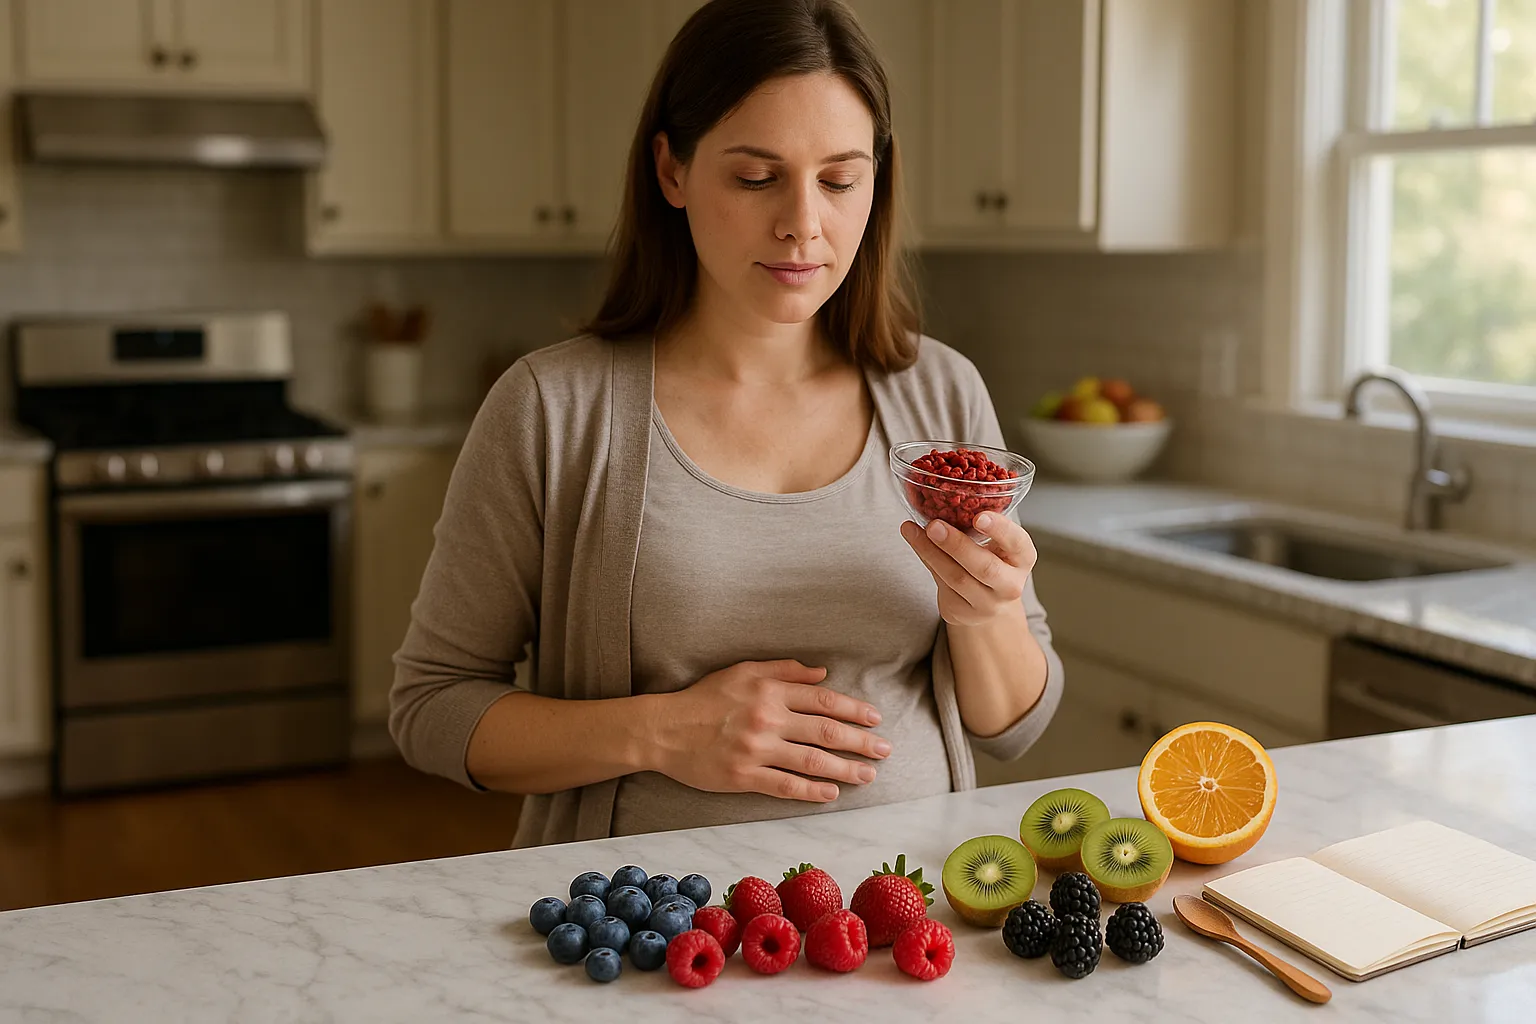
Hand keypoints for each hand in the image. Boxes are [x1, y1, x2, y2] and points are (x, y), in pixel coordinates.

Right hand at [648, 659, 890, 803]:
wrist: (663, 729)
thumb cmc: (704, 698)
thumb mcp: (743, 670)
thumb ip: (784, 670)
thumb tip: (822, 673)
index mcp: (769, 690)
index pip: (823, 700)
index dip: (854, 709)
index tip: (875, 719)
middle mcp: (767, 717)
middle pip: (826, 731)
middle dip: (861, 742)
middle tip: (885, 751)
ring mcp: (756, 749)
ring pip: (812, 761)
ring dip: (845, 770)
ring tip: (867, 776)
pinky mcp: (743, 776)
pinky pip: (785, 785)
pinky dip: (812, 791)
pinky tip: (832, 793)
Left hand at [900, 512, 1038, 626]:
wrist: (988, 605)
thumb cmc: (991, 563)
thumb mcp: (995, 545)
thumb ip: (975, 528)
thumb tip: (938, 505)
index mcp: (1022, 559)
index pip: (1016, 543)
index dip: (999, 529)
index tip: (979, 517)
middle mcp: (1010, 585)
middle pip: (984, 567)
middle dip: (956, 544)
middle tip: (934, 525)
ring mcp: (987, 604)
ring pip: (956, 577)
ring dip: (930, 551)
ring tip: (912, 530)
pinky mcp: (962, 613)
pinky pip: (941, 585)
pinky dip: (926, 560)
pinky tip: (916, 543)